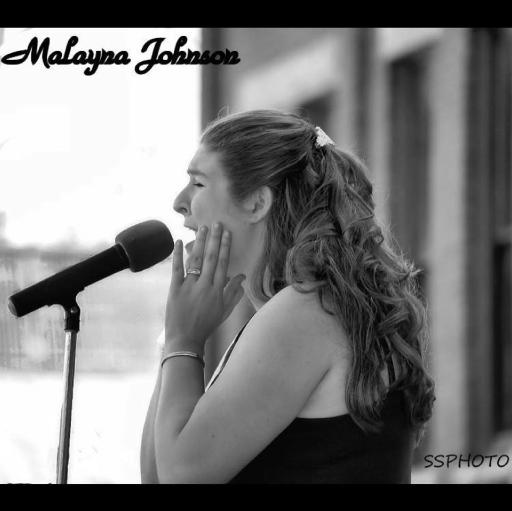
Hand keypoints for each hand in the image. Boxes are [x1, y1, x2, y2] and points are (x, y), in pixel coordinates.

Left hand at [164, 223, 245, 351]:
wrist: (186, 339)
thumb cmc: (206, 325)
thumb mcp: (224, 310)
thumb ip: (234, 292)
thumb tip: (242, 276)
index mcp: (218, 290)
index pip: (223, 263)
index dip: (225, 247)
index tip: (227, 233)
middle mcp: (205, 285)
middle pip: (212, 258)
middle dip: (215, 239)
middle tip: (217, 223)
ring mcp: (189, 286)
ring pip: (196, 260)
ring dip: (200, 243)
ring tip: (203, 228)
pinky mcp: (175, 288)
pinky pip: (177, 268)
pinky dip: (178, 254)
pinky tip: (180, 241)